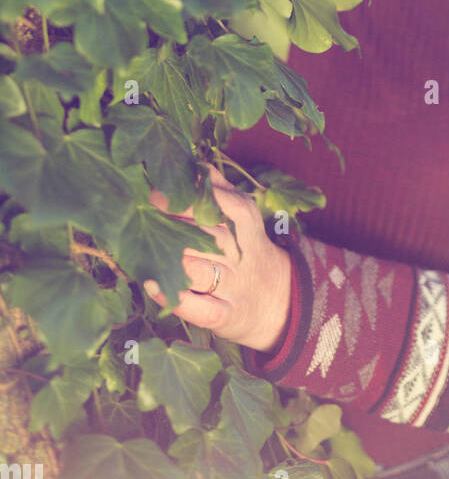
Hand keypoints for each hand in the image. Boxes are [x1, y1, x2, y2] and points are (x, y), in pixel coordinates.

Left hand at [143, 163, 292, 353]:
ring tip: (140, 252)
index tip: (154, 195)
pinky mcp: (226, 316)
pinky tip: (153, 287)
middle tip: (139, 222)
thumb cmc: (248, 251)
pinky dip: (176, 300)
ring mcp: (234, 287)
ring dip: (171, 261)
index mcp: (245, 222)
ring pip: (200, 271)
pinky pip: (200, 309)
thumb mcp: (243, 217)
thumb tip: (193, 161)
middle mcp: (241, 254)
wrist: (278, 301)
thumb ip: (219, 190)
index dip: (184, 200)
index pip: (218, 206)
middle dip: (172, 229)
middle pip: (207, 236)